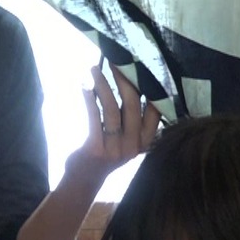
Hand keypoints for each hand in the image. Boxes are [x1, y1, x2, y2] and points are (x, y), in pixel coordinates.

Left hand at [66, 63, 162, 182]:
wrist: (84, 179)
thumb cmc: (105, 151)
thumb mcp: (125, 138)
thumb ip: (131, 117)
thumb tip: (130, 78)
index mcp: (145, 140)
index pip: (155, 109)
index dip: (150, 86)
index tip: (142, 64)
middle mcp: (134, 145)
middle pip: (133, 105)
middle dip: (124, 79)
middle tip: (116, 60)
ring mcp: (116, 149)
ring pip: (112, 109)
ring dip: (102, 85)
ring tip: (94, 68)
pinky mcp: (96, 150)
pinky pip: (94, 118)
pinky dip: (89, 99)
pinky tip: (84, 86)